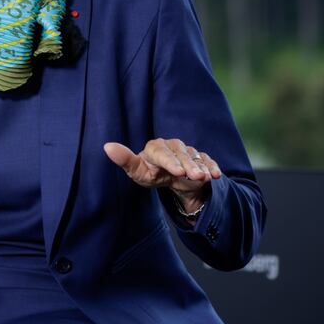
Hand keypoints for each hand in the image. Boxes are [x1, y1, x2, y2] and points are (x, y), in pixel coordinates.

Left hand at [103, 139, 221, 212]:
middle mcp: (173, 146)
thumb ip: (125, 160)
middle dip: (190, 165)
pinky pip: (208, 160)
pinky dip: (212, 167)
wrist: (169, 178)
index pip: (162, 153)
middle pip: (182, 154)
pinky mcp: (201, 158)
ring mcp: (188, 151)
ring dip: (202, 167)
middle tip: (197, 177)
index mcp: (155, 147)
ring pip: (196, 157)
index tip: (178, 171)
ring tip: (207, 178)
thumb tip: (107, 146)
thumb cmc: (150, 173)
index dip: (171, 161)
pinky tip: (216, 175)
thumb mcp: (137, 171)